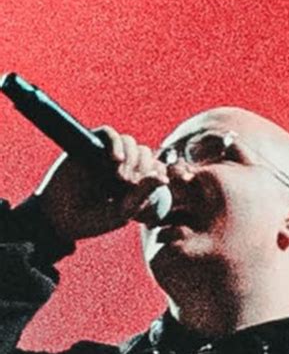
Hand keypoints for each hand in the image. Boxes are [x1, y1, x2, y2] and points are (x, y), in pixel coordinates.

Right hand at [36, 126, 168, 240]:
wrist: (59, 219)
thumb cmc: (93, 220)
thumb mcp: (123, 212)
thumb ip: (143, 194)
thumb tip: (165, 178)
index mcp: (136, 182)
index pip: (157, 166)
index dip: (158, 171)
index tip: (150, 185)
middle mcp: (123, 166)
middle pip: (145, 152)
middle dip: (143, 166)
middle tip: (128, 184)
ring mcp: (106, 156)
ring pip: (130, 142)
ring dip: (131, 157)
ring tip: (120, 178)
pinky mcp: (89, 146)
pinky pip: (109, 133)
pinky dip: (116, 143)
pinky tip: (115, 160)